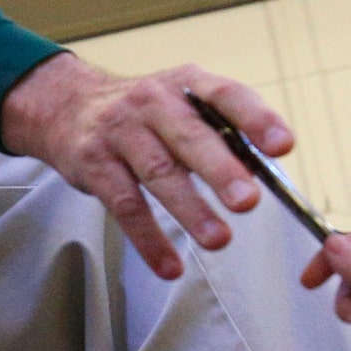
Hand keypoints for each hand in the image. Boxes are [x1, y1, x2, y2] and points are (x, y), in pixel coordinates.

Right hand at [1, 56, 292, 279]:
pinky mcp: (95, 164)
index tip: (282, 147)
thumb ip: (220, 134)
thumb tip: (258, 173)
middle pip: (190, 137)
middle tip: (248, 201)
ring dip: (190, 210)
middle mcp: (153, 101)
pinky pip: (126, 206)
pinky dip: (149, 240)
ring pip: (159, 173)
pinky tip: (170, 266)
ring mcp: (121, 132)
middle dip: (221, 170)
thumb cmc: (145, 113)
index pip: (226, 95)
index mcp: (186, 84)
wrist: (68, 106)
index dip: (256, 119)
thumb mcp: (183, 105)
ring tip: (219, 240)